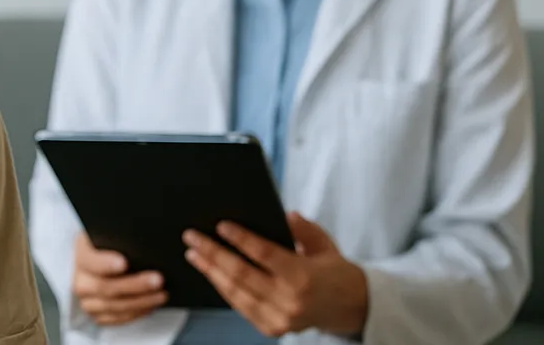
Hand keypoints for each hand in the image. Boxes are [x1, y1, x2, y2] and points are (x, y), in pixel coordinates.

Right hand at [71, 233, 166, 325]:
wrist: (99, 260)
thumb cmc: (110, 246)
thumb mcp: (112, 235)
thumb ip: (123, 237)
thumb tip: (149, 239)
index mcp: (82, 253)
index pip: (90, 260)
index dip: (105, 263)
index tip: (124, 263)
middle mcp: (81, 279)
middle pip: (105, 287)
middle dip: (134, 285)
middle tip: (157, 280)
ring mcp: (87, 300)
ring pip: (113, 306)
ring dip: (140, 302)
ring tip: (161, 294)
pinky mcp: (97, 314)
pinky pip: (117, 318)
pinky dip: (136, 313)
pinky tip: (151, 304)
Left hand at [183, 212, 368, 337]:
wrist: (351, 308)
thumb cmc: (334, 271)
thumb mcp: (324, 244)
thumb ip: (303, 229)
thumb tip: (283, 214)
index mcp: (304, 276)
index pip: (264, 254)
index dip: (240, 239)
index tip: (220, 225)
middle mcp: (290, 300)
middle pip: (242, 274)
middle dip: (213, 253)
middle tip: (191, 237)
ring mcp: (280, 319)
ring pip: (236, 293)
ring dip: (210, 271)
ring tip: (193, 254)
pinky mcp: (272, 329)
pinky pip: (240, 306)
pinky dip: (223, 289)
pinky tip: (210, 273)